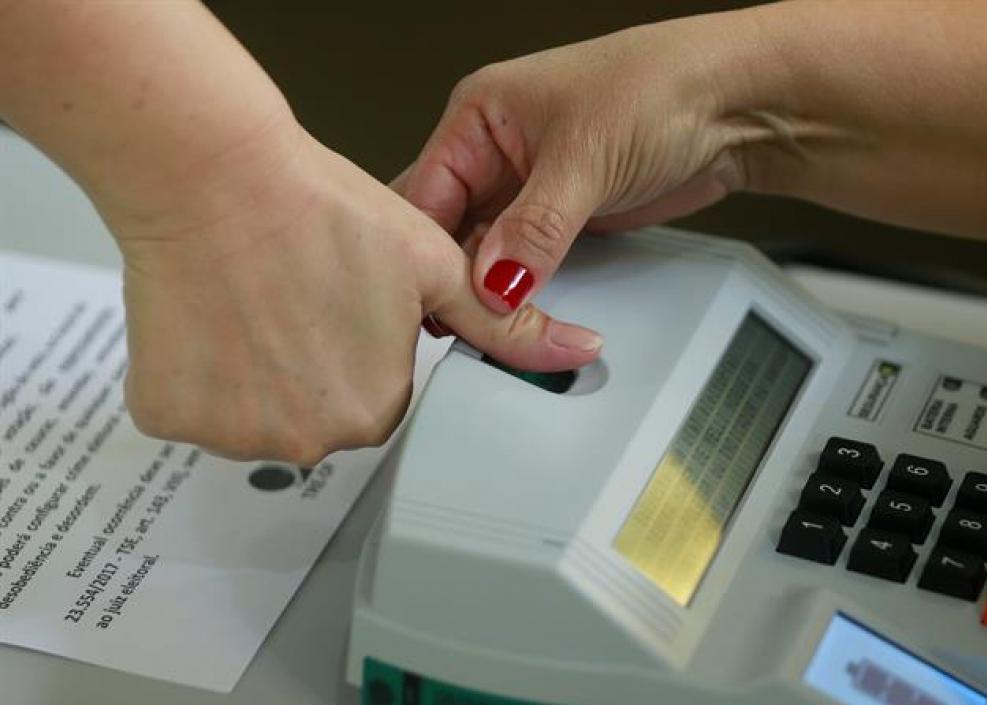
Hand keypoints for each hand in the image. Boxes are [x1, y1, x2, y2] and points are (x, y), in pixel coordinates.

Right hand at [108, 121, 602, 464]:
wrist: (215, 175)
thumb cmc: (320, 210)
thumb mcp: (434, 266)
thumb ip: (506, 324)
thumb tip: (581, 355)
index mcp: (376, 408)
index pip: (383, 395)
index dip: (366, 341)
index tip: (346, 298)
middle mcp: (308, 438)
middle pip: (320, 412)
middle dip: (314, 362)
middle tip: (301, 293)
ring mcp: (234, 433)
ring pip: (257, 412)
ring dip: (257, 369)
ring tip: (259, 299)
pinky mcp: (171, 414)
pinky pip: (197, 406)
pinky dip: (202, 370)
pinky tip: (215, 315)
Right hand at [393, 14, 762, 314]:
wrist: (734, 103)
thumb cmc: (662, 84)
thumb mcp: (584, 157)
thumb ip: (534, 228)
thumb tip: (495, 283)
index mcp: (480, 114)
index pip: (426, 194)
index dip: (427, 251)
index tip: (437, 301)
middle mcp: (499, 151)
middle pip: (451, 229)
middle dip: (458, 275)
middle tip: (466, 323)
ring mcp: (534, 187)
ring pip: (490, 253)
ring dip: (495, 289)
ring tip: (497, 326)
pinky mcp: (568, 218)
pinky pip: (530, 264)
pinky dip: (529, 291)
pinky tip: (527, 315)